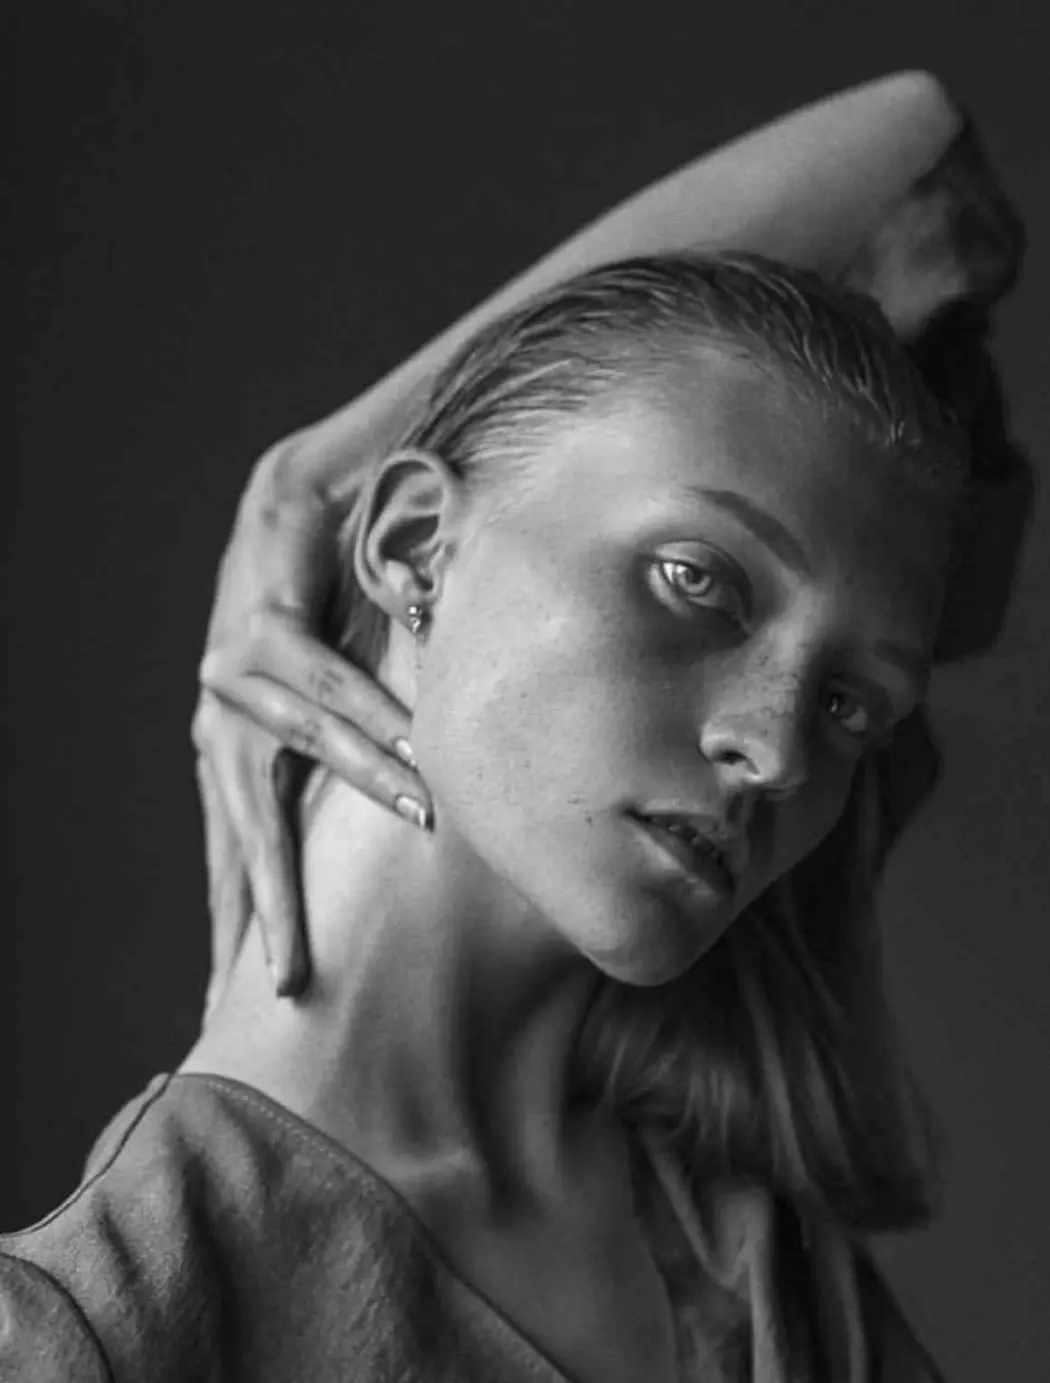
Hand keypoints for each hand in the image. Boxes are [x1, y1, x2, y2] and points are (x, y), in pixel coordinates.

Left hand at [193, 436, 431, 1018]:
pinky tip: (412, 741)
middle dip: (269, 908)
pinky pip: (325, 680)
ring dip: (371, 783)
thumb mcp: (329, 704)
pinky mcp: (258, 624)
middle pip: (245, 834)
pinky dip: (374, 710)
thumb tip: (406, 832)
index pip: (231, 855)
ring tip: (420, 821)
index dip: (235, 925)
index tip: (232, 1001)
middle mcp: (220, 726)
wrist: (298, 503)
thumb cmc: (326, 610)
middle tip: (289, 981)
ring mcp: (230, 677)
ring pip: (305, 750)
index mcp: (232, 754)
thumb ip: (347, 764)